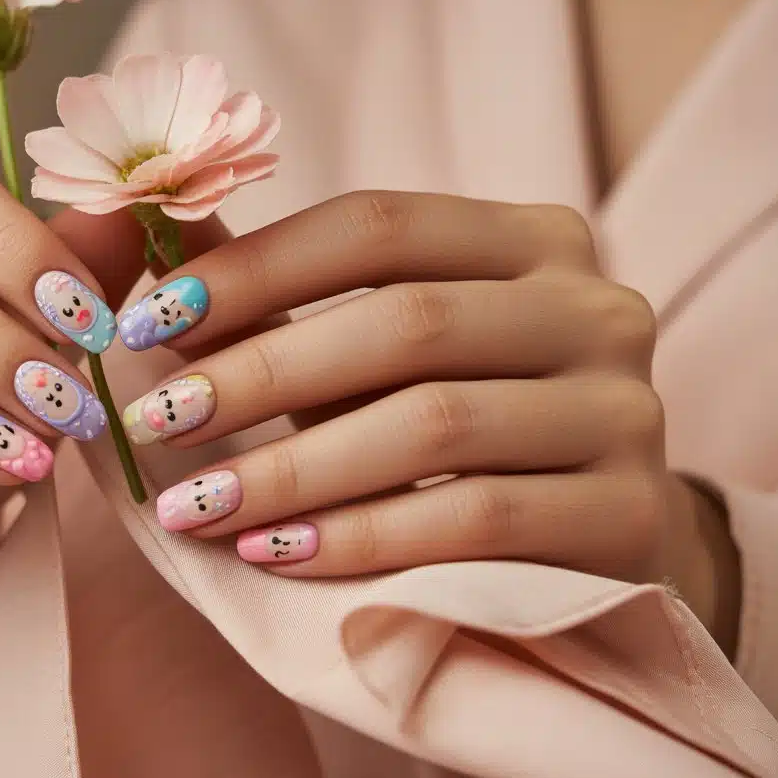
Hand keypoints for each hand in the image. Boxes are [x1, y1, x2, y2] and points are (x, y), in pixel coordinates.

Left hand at [122, 191, 733, 625]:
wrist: (600, 538)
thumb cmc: (466, 431)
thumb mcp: (386, 350)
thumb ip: (293, 297)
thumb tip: (158, 250)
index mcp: (530, 241)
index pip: (378, 224)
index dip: (254, 269)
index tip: (148, 322)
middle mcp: (593, 308)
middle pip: (406, 322)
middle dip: (260, 375)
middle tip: (158, 422)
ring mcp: (625, 410)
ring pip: (433, 424)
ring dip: (290, 469)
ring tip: (193, 505)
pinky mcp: (629, 513)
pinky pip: (473, 520)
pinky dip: (358, 538)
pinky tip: (275, 554)